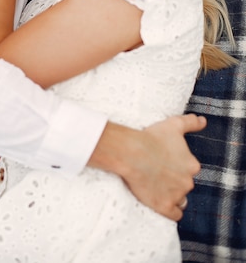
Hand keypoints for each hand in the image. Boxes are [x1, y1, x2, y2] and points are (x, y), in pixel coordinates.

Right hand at [89, 114, 205, 220]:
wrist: (132, 152)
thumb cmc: (152, 137)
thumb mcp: (174, 124)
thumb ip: (191, 122)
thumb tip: (203, 120)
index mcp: (192, 165)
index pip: (189, 169)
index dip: (177, 166)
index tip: (164, 161)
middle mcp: (187, 182)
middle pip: (184, 184)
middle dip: (174, 180)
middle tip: (158, 172)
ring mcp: (177, 196)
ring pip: (181, 200)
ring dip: (173, 195)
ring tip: (158, 187)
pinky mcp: (164, 207)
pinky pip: (174, 215)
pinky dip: (169, 210)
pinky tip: (160, 202)